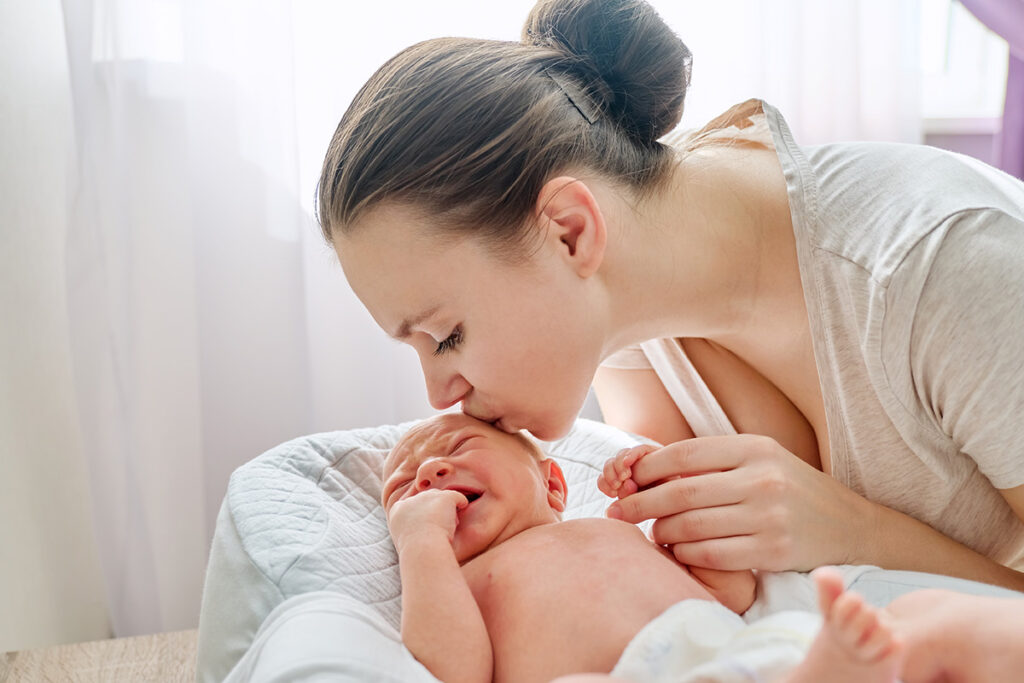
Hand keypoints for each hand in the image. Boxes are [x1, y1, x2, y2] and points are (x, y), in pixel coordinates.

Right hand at [387, 488, 467, 551]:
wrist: (422, 548)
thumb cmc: (415, 552)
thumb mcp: (404, 540)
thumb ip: (410, 529)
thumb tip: (420, 530)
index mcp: (397, 509)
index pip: (413, 506)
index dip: (422, 517)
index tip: (426, 531)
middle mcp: (412, 499)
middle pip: (428, 500)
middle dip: (435, 512)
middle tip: (438, 530)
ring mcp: (428, 496)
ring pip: (442, 499)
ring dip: (447, 512)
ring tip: (447, 528)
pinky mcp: (444, 497)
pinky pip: (458, 498)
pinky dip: (461, 505)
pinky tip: (460, 517)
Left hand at [605, 435, 871, 571]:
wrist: (851, 526)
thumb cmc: (792, 490)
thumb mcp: (760, 459)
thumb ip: (714, 462)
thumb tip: (649, 469)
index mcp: (754, 448)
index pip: (684, 453)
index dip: (647, 467)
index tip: (626, 478)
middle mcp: (761, 479)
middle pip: (681, 492)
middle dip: (640, 503)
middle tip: (618, 511)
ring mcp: (769, 517)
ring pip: (692, 526)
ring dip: (662, 532)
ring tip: (653, 533)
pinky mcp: (774, 551)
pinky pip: (712, 554)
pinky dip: (687, 554)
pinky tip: (680, 551)